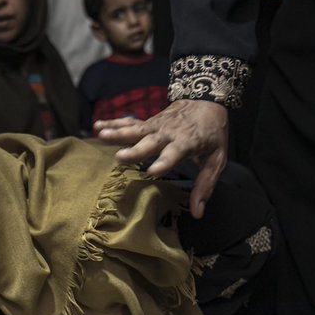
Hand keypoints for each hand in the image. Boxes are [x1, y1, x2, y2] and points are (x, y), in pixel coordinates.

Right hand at [95, 99, 228, 217]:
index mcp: (187, 143)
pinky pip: (129, 123)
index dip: (164, 162)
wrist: (206, 101)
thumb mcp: (216, 160)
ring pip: (136, 130)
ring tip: (101, 136)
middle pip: (150, 142)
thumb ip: (205, 186)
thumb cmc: (212, 135)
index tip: (153, 172)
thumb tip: (197, 213)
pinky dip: (113, 124)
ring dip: (118, 133)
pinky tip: (97, 126)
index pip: (175, 153)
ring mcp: (157, 126)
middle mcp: (169, 134)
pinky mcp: (148, 122)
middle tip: (120, 158)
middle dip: (136, 150)